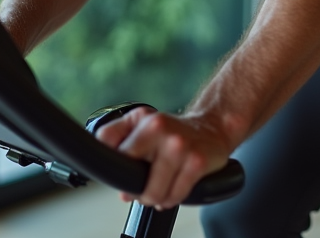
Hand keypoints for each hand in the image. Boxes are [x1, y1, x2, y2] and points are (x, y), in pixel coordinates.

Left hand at [94, 106, 230, 209]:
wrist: (212, 127)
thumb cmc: (173, 131)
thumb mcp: (142, 123)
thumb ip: (117, 139)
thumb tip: (107, 173)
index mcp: (142, 118)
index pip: (108, 143)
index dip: (110, 164)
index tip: (118, 171)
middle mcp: (159, 128)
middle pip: (129, 175)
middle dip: (133, 188)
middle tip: (139, 186)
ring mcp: (179, 146)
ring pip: (153, 192)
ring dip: (153, 197)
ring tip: (158, 189)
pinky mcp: (197, 163)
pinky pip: (174, 196)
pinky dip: (171, 199)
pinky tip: (172, 189)